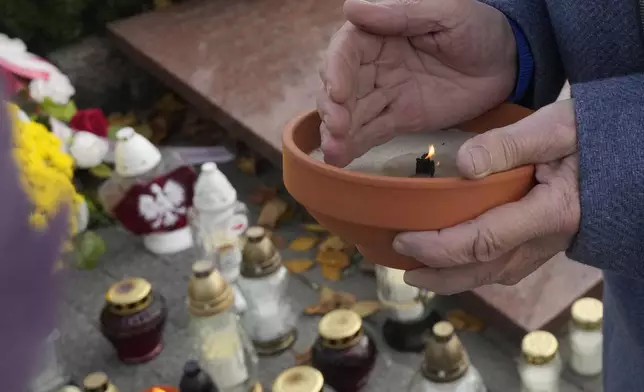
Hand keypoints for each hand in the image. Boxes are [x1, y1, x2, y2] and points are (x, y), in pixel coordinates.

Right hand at [318, 0, 517, 166]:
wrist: (508, 62)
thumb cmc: (478, 26)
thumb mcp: (446, 12)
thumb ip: (401, 12)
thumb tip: (350, 8)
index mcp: (380, 33)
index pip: (346, 50)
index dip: (336, 71)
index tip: (339, 92)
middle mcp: (374, 64)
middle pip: (341, 86)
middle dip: (333, 108)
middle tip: (336, 127)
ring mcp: (385, 94)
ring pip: (351, 113)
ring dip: (337, 133)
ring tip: (332, 151)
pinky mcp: (398, 119)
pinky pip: (370, 133)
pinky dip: (352, 146)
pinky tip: (339, 159)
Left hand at [394, 100, 579, 293]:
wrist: (632, 153)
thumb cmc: (593, 134)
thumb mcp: (553, 128)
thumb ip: (509, 145)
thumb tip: (464, 164)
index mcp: (551, 212)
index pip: (483, 240)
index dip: (439, 246)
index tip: (404, 238)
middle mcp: (549, 239)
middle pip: (486, 269)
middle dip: (440, 274)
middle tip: (403, 270)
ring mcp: (549, 245)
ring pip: (496, 273)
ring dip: (456, 278)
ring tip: (421, 272)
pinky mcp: (546, 242)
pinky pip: (507, 266)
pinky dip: (477, 269)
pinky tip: (457, 263)